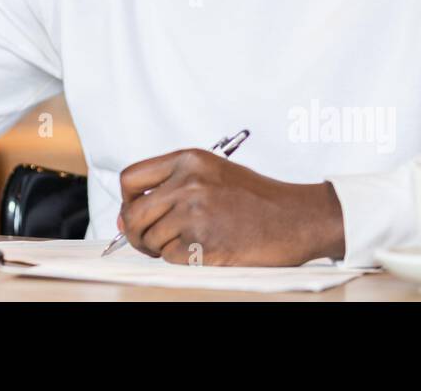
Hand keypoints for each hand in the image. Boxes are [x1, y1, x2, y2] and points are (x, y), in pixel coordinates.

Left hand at [117, 149, 344, 265]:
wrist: (296, 217)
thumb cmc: (256, 198)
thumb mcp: (211, 174)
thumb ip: (170, 187)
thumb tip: (125, 218)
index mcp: (188, 160)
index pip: (130, 178)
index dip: (126, 200)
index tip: (132, 212)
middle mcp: (188, 183)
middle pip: (133, 213)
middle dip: (135, 233)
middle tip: (147, 241)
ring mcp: (195, 212)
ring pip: (150, 239)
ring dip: (161, 248)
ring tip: (187, 243)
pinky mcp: (204, 242)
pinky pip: (170, 258)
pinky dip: (180, 260)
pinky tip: (201, 250)